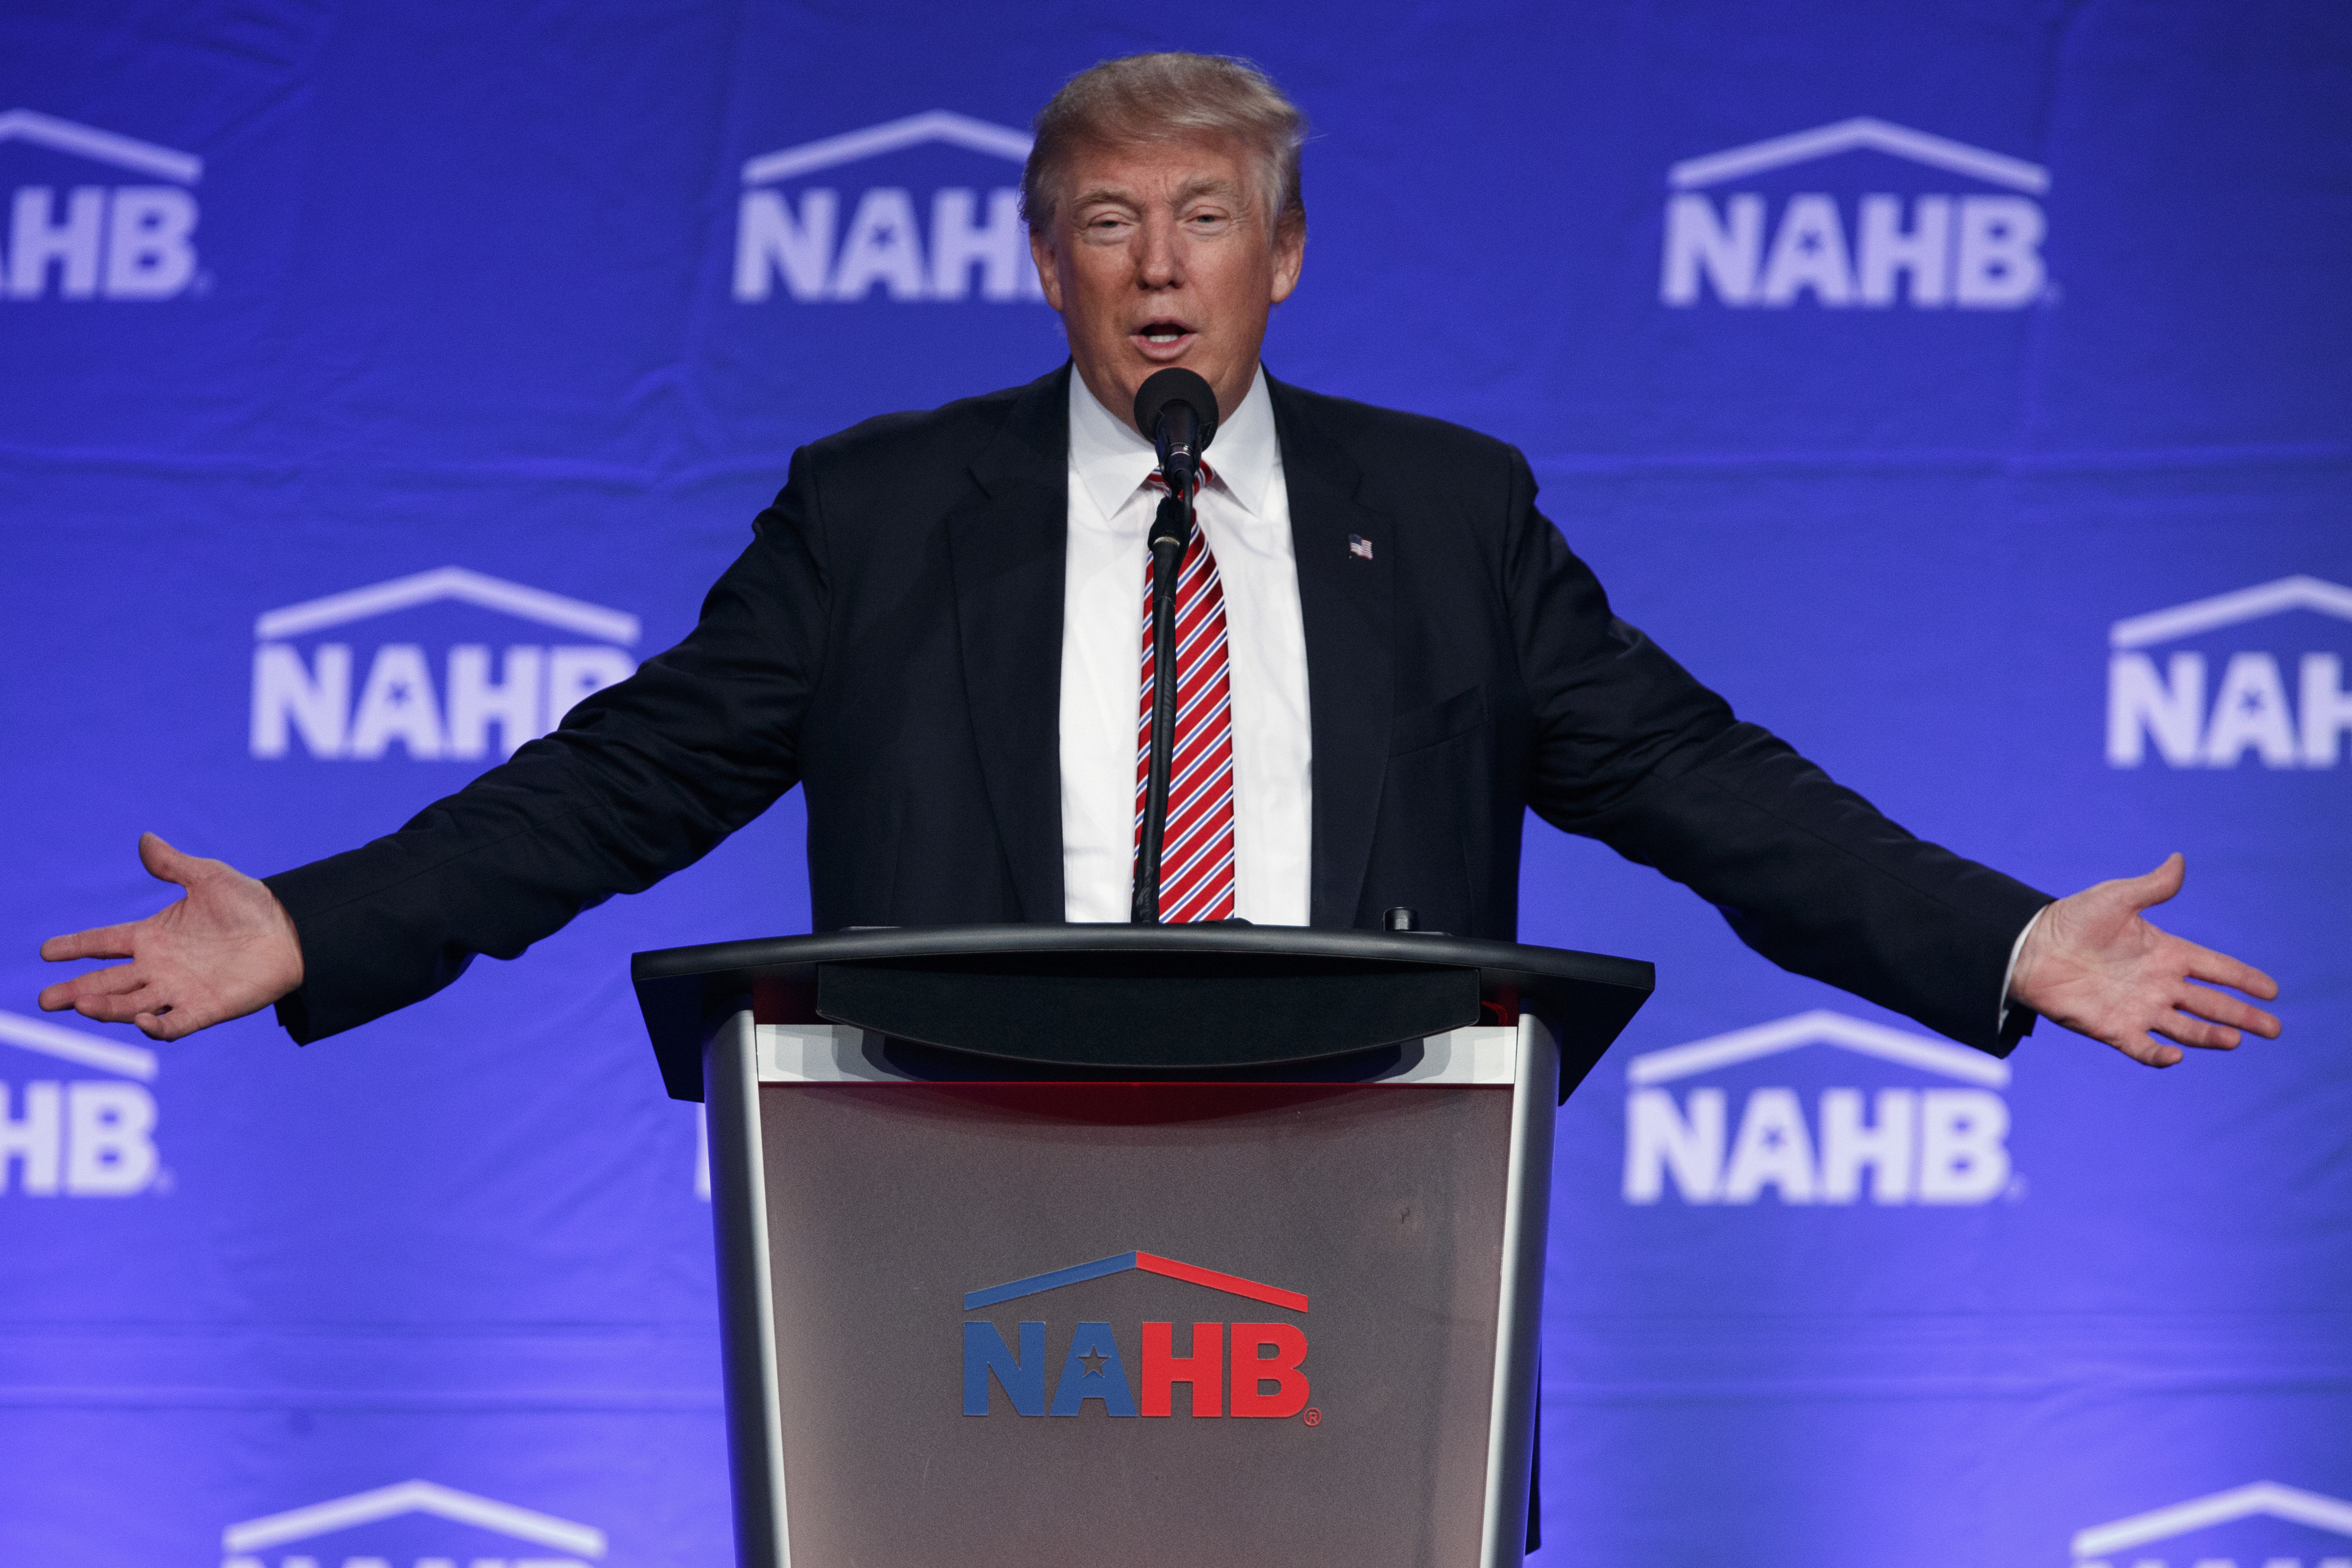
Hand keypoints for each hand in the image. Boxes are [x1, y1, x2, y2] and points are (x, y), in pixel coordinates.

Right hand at [38, 833, 303, 1041]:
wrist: (293, 930)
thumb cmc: (251, 905)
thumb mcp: (209, 878)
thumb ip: (173, 865)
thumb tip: (145, 839)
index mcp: (153, 937)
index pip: (104, 943)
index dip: (75, 947)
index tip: (45, 951)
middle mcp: (160, 967)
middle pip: (108, 981)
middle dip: (76, 990)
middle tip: (46, 1000)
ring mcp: (180, 990)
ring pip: (132, 1005)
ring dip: (106, 1008)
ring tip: (81, 1004)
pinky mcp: (206, 1008)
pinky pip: (176, 1024)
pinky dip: (158, 1027)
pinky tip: (144, 1022)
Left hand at [2009, 853, 2279, 1067]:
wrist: (2028, 946)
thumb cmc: (2071, 920)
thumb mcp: (2116, 898)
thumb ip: (2151, 887)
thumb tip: (2179, 859)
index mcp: (2165, 953)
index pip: (2215, 967)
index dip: (2243, 978)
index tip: (2272, 990)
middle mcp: (2158, 984)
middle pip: (2210, 1003)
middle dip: (2242, 1015)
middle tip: (2273, 1028)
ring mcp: (2137, 1008)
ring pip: (2184, 1028)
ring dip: (2210, 1035)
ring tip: (2235, 1039)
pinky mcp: (2112, 1027)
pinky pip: (2141, 1047)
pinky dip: (2158, 1055)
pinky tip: (2176, 1057)